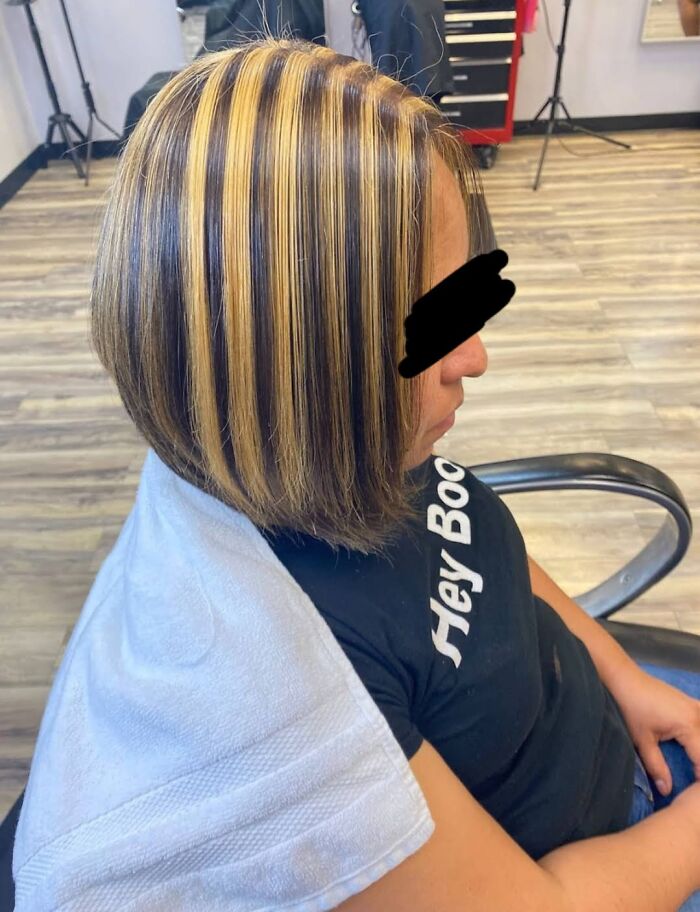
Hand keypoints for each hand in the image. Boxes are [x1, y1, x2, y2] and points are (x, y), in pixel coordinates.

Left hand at [609, 666, 699, 796]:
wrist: (623, 678)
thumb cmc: (631, 708)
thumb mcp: (642, 741)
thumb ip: (656, 767)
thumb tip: (667, 790)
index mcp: (688, 725)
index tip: (695, 792)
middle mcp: (696, 714)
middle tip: (694, 778)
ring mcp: (694, 705)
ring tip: (695, 764)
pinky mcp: (689, 701)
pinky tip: (695, 742)